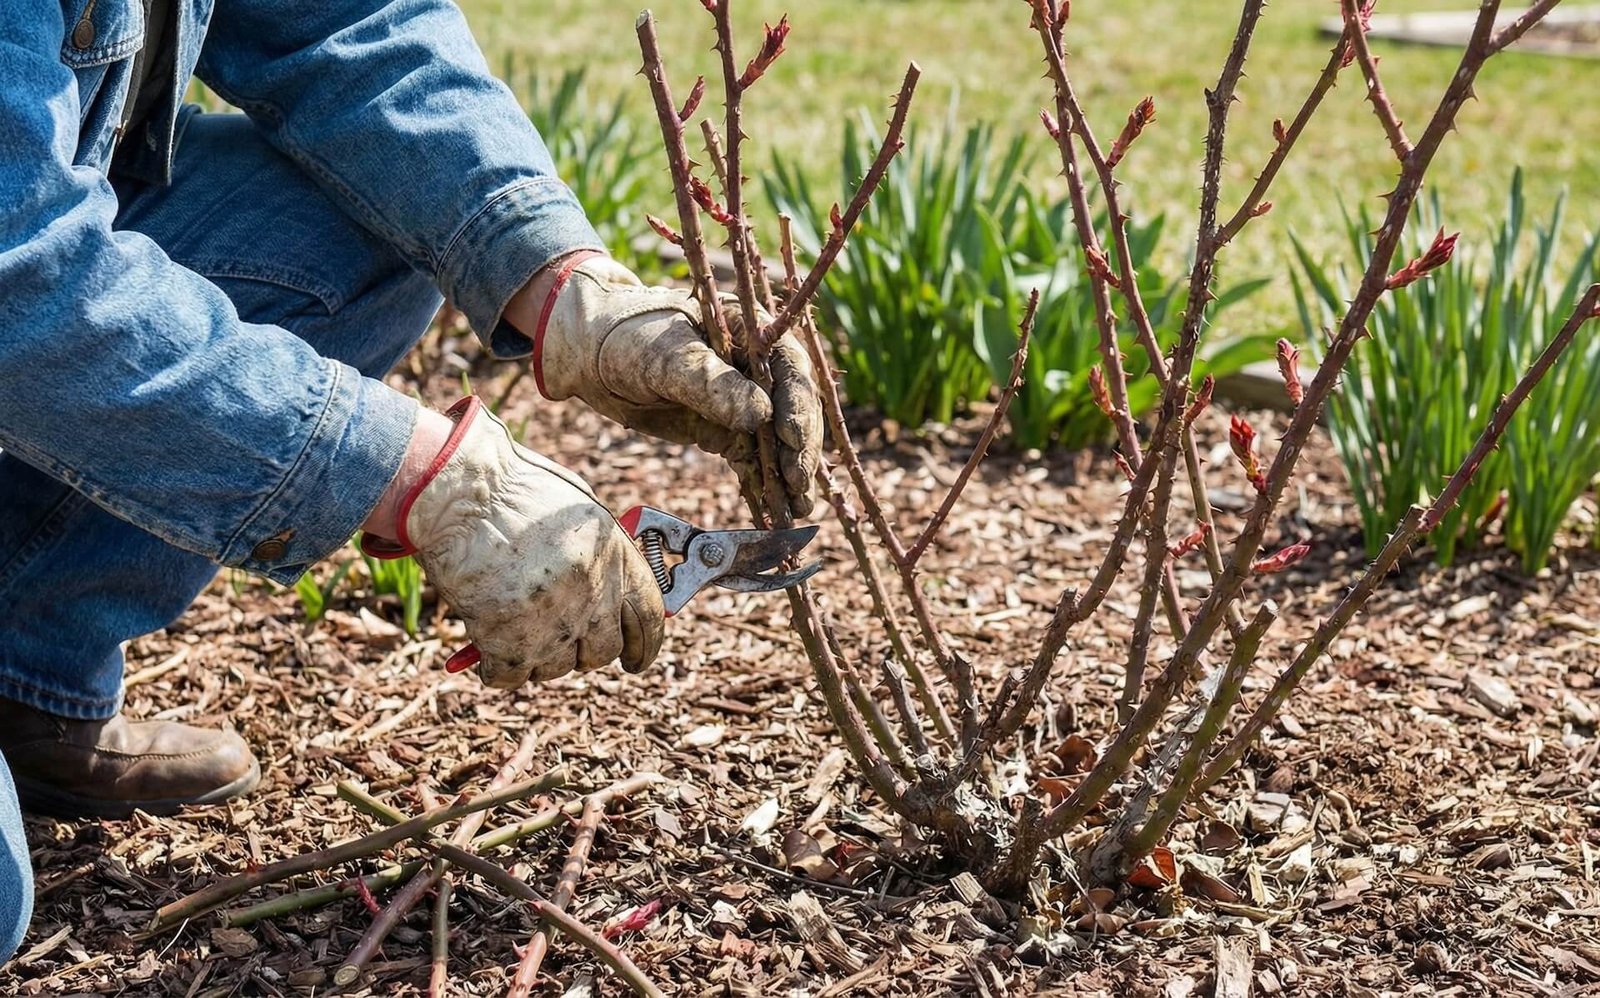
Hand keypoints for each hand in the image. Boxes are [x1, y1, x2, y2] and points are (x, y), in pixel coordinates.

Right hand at [366, 397, 663, 686]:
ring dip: (534, 655)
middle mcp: (592, 592)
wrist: (457, 490)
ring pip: (554, 667)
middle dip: (580, 651)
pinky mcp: (508, 640)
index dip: (644, 646)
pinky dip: (495, 667)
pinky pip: (509, 676)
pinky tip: (483, 642)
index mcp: (614, 554)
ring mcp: (553, 620)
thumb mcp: (575, 512)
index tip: (635, 660)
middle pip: (601, 651)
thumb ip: (598, 556)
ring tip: (510, 620)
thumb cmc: (510, 489)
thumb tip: (610, 600)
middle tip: (555, 637)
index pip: (648, 618)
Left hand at [506, 253, 822, 516]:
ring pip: (779, 439)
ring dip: (790, 472)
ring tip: (799, 507)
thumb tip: (761, 415)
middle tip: (797, 482)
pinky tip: (781, 508)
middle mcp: (756, 366)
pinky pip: (754, 459)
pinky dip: (767, 483)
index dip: (797, 402)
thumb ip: (711, 384)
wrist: (589, 358)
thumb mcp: (665, 357)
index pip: (789, 365)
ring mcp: (743, 400)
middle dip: (798, 446)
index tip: (791, 436)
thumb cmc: (626, 339)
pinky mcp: (726, 431)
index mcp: (749, 330)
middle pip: (792, 407)